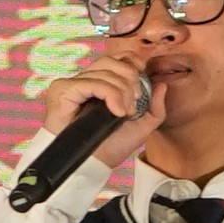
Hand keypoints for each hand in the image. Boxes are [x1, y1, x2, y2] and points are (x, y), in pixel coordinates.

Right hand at [27, 39, 157, 160]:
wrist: (92, 165)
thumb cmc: (111, 147)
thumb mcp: (142, 127)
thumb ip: (155, 108)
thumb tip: (161, 84)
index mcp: (102, 83)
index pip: (116, 58)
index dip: (131, 61)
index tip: (142, 76)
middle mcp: (85, 80)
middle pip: (111, 60)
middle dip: (130, 79)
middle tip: (134, 103)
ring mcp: (72, 84)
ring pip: (103, 70)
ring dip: (120, 90)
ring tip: (123, 112)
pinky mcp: (62, 90)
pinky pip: (90, 82)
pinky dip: (108, 93)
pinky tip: (115, 111)